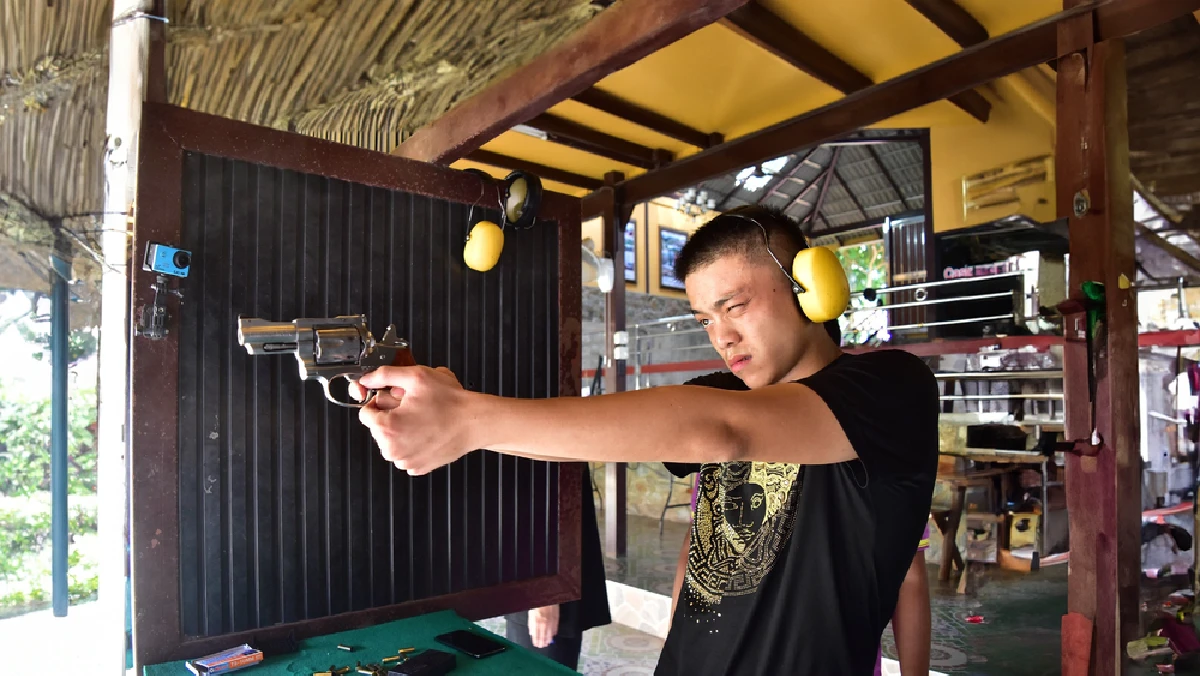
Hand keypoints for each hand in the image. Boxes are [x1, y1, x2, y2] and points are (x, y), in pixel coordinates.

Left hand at [357, 366, 472, 474]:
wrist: (474, 422)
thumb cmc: (450, 402)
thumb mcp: (416, 376)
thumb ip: (385, 374)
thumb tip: (366, 379)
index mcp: (387, 428)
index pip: (366, 413)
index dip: (380, 403)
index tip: (396, 401)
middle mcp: (392, 450)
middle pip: (378, 429)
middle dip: (392, 417)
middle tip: (415, 408)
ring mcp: (405, 462)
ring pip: (391, 442)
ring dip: (401, 431)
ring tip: (423, 420)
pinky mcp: (417, 468)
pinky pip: (405, 454)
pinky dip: (413, 444)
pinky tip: (428, 433)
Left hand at [527, 605, 559, 648]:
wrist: (545, 597)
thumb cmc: (536, 605)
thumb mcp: (531, 615)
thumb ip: (531, 625)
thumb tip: (532, 634)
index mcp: (536, 623)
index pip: (536, 636)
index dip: (536, 641)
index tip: (536, 645)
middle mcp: (543, 623)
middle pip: (543, 636)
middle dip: (542, 642)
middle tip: (542, 646)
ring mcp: (550, 622)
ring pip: (550, 634)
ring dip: (548, 640)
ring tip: (547, 643)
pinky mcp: (556, 619)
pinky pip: (555, 628)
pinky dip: (553, 633)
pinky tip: (552, 636)